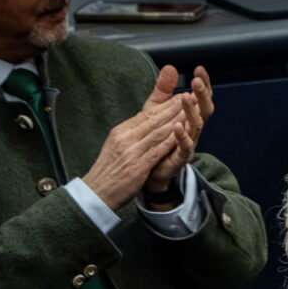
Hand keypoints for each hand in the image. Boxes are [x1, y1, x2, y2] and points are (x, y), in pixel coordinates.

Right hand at [82, 95, 184, 209]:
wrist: (97, 192)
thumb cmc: (110, 171)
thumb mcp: (118, 146)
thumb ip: (132, 134)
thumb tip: (145, 123)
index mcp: (121, 131)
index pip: (146, 114)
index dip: (165, 105)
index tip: (180, 96)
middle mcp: (125, 137)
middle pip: (153, 119)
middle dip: (173, 107)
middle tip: (190, 97)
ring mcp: (131, 151)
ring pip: (157, 132)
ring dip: (175, 120)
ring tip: (190, 110)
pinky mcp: (137, 166)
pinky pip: (156, 150)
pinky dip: (169, 140)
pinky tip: (180, 133)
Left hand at [144, 66, 214, 197]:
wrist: (149, 168)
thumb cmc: (157, 137)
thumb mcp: (157, 108)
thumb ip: (164, 90)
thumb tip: (171, 67)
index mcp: (190, 116)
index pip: (201, 98)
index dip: (203, 84)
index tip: (199, 69)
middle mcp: (193, 129)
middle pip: (205, 110)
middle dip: (203, 95)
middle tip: (197, 81)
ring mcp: (189, 143)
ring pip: (197, 126)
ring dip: (192, 111)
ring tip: (186, 97)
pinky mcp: (180, 157)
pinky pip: (185, 147)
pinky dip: (182, 137)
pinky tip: (177, 125)